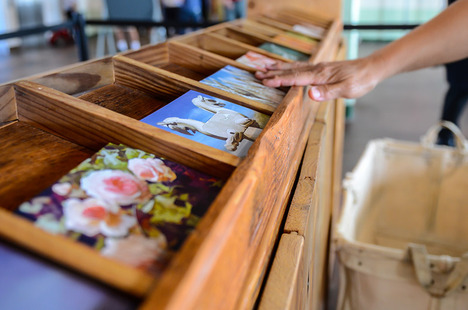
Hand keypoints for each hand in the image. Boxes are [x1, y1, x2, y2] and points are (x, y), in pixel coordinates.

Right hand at [255, 58, 381, 100]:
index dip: (279, 80)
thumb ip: (327, 92)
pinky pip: (301, 67)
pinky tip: (286, 67)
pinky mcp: (322, 69)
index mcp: (320, 76)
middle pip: (291, 71)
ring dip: (279, 68)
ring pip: (294, 67)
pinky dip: (289, 67)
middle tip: (257, 73)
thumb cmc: (360, 81)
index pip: (295, 78)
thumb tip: (310, 94)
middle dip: (273, 73)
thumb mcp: (346, 89)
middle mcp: (317, 69)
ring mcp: (319, 68)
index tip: (265, 81)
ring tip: (264, 67)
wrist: (371, 69)